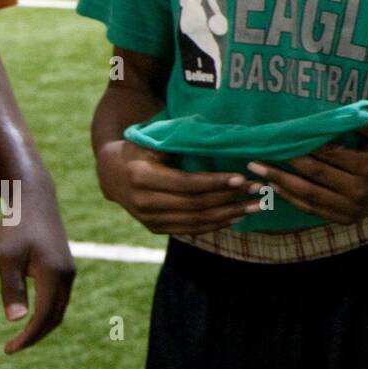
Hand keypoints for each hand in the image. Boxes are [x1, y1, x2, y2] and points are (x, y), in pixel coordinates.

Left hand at [0, 177, 75, 353]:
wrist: (35, 200)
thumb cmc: (17, 227)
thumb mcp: (7, 258)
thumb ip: (13, 289)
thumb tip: (18, 320)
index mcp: (54, 275)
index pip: (44, 316)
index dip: (28, 336)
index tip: (10, 349)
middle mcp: (67, 275)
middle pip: (56, 316)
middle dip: (36, 335)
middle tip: (14, 347)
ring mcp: (69, 270)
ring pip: (60, 307)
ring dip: (42, 324)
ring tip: (21, 335)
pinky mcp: (65, 266)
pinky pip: (60, 297)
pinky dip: (47, 312)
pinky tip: (32, 313)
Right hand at [97, 139, 258, 234]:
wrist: (110, 172)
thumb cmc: (140, 147)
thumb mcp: (152, 140)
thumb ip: (177, 142)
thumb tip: (217, 138)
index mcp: (141, 176)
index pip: (186, 184)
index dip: (215, 183)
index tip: (241, 178)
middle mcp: (143, 202)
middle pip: (194, 205)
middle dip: (229, 199)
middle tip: (257, 191)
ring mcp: (148, 219)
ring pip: (194, 221)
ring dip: (228, 215)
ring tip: (254, 207)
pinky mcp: (154, 228)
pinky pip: (188, 230)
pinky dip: (214, 225)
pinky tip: (235, 218)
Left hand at [247, 121, 367, 224]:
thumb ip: (361, 122)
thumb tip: (329, 115)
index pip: (327, 156)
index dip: (301, 149)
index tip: (280, 140)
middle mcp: (359, 191)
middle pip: (313, 177)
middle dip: (282, 167)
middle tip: (255, 159)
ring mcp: (352, 209)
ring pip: (309, 197)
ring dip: (280, 185)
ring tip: (257, 175)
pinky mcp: (346, 219)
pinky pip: (313, 210)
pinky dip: (291, 199)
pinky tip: (275, 188)